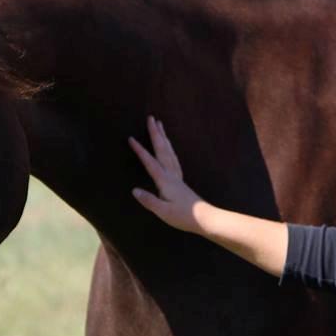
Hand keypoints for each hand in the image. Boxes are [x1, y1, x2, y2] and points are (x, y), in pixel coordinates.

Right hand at [129, 116, 208, 234]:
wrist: (204, 218)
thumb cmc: (183, 216)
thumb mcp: (163, 212)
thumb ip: (149, 200)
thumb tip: (134, 190)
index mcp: (165, 181)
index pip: (150, 162)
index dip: (140, 150)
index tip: (131, 138)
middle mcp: (171, 174)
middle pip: (162, 149)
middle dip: (155, 133)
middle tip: (151, 118)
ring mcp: (177, 175)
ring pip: (169, 151)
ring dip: (163, 137)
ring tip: (160, 125)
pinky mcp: (180, 179)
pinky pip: (173, 157)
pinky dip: (169, 148)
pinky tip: (168, 146)